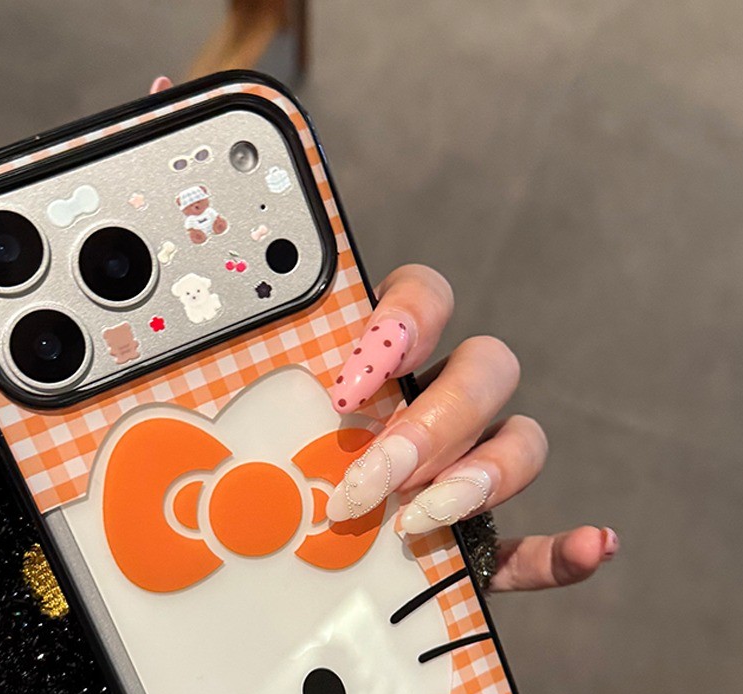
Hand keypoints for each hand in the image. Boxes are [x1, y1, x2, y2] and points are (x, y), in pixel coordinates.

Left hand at [148, 78, 615, 590]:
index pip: (422, 299)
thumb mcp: (211, 353)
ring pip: (520, 439)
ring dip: (487, 472)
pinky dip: (561, 547)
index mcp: (375, 350)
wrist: (239, 531)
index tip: (347, 377)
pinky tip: (586, 548)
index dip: (402, 326)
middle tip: (364, 474)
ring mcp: (461, 463)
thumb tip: (156, 96)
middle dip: (431, 421)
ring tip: (425, 516)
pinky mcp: (475, 535)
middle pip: (484, 369)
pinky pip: (532, 539)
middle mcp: (429, 395)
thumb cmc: (238, 435)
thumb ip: (201, 253)